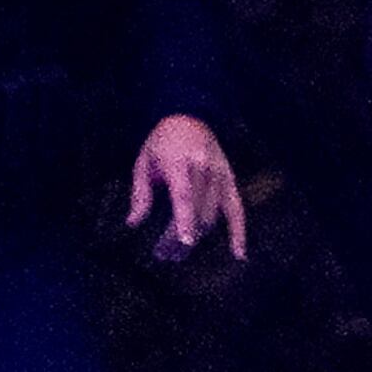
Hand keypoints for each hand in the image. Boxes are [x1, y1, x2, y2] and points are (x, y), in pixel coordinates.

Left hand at [125, 114, 247, 262]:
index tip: (185, 240)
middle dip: (184, 236)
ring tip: (182, 252)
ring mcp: (220, 174)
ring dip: (199, 236)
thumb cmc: (162, 142)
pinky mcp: (230, 179)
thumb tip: (133, 222)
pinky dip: (239, 231)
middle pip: (198, 210)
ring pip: (213, 214)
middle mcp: (203, 168)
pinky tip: (238, 253)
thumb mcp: (143, 163)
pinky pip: (237, 208)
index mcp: (179, 162)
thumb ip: (140, 194)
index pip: (184, 195)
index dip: (185, 219)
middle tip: (167, 255)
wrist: (189, 116)